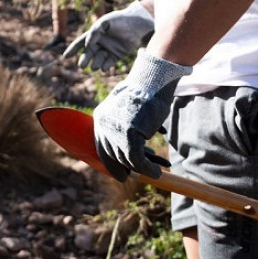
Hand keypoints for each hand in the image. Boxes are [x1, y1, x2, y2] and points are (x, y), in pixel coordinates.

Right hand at [63, 0, 154, 70]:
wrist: (136, 23)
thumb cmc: (119, 20)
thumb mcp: (104, 22)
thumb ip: (94, 32)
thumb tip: (87, 45)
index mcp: (94, 35)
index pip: (81, 43)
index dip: (73, 49)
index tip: (65, 56)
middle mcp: (99, 44)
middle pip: (88, 54)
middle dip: (84, 60)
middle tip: (82, 66)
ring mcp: (108, 50)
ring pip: (98, 60)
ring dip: (95, 64)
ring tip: (95, 66)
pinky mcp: (117, 56)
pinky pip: (109, 63)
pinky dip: (105, 67)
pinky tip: (104, 68)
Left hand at [92, 50, 190, 180]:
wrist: (152, 81)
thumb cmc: (144, 93)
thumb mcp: (128, 110)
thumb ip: (123, 126)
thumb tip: (128, 147)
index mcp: (101, 117)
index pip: (101, 146)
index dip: (109, 161)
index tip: (117, 172)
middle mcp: (104, 125)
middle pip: (112, 155)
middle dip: (122, 168)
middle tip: (129, 177)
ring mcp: (116, 130)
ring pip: (126, 159)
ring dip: (141, 169)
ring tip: (154, 172)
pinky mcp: (130, 135)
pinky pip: (138, 160)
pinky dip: (148, 168)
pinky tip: (156, 171)